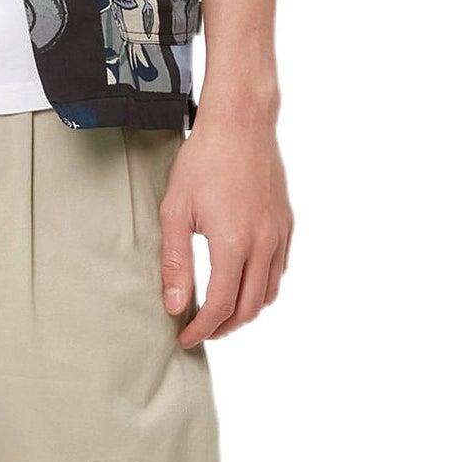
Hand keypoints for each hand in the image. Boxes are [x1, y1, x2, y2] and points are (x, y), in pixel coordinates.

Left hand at [159, 107, 293, 348]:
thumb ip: (176, 263)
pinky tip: (241, 283)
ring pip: (270, 293)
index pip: (220, 306)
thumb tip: (176, 305)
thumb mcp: (175, 212)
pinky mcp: (286, 224)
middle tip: (200, 331)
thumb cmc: (202, 162)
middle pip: (249, 308)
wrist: (240, 124)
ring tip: (220, 314)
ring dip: (245, 311)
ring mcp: (279, 234)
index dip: (202, 329)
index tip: (186, 338)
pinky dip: (262, 288)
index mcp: (233, 243)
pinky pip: (279, 270)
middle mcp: (263, 243)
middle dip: (223, 328)